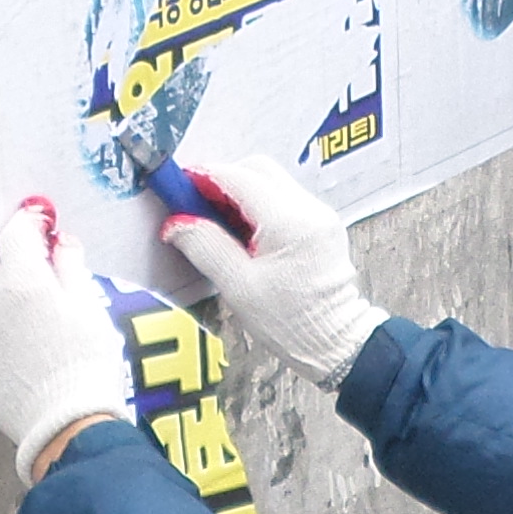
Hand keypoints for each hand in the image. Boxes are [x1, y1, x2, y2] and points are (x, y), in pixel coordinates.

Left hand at [0, 197, 131, 476]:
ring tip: (44, 339)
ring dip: (14, 310)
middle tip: (59, 300)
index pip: (17, 232)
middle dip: (29, 277)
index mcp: (22, 281)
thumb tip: (61, 241)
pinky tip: (28, 360)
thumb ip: (71, 266)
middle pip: (7, 272)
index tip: (45, 228)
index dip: (32, 224)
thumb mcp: (91, 308)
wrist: (65, 426)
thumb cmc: (87, 363)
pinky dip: (3, 340)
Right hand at [162, 151, 387, 382]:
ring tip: (215, 223)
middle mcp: (309, 209)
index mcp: (290, 222)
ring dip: (240, 193)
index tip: (178, 186)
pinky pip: (283, 199)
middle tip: (194, 205)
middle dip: (222, 180)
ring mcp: (319, 215)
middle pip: (257, 170)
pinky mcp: (321, 225)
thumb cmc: (291, 322)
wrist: (335, 343)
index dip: (203, 177)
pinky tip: (241, 233)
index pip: (238, 177)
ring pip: (270, 182)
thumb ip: (205, 246)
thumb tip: (177, 222)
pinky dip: (258, 206)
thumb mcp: (237, 287)